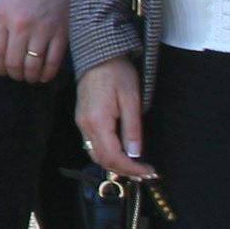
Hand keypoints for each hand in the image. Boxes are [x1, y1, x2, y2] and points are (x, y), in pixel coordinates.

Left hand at [0, 0, 70, 85]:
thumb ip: (0, 24)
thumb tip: (0, 51)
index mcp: (2, 16)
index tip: (1, 70)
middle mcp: (21, 26)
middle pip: (13, 63)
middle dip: (13, 74)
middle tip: (15, 74)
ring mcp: (43, 30)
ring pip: (33, 67)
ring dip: (29, 77)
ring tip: (29, 76)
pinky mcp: (62, 33)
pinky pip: (53, 62)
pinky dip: (47, 73)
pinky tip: (44, 74)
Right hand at [77, 62, 153, 179]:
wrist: (98, 55)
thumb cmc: (117, 73)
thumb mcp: (132, 100)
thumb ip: (133, 129)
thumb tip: (136, 154)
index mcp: (97, 122)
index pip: (113, 156)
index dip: (131, 168)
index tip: (148, 171)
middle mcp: (85, 126)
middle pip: (102, 160)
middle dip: (124, 170)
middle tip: (145, 173)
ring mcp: (82, 123)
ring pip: (96, 154)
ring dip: (115, 164)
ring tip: (135, 167)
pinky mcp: (83, 120)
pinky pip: (93, 145)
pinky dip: (108, 154)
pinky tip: (121, 153)